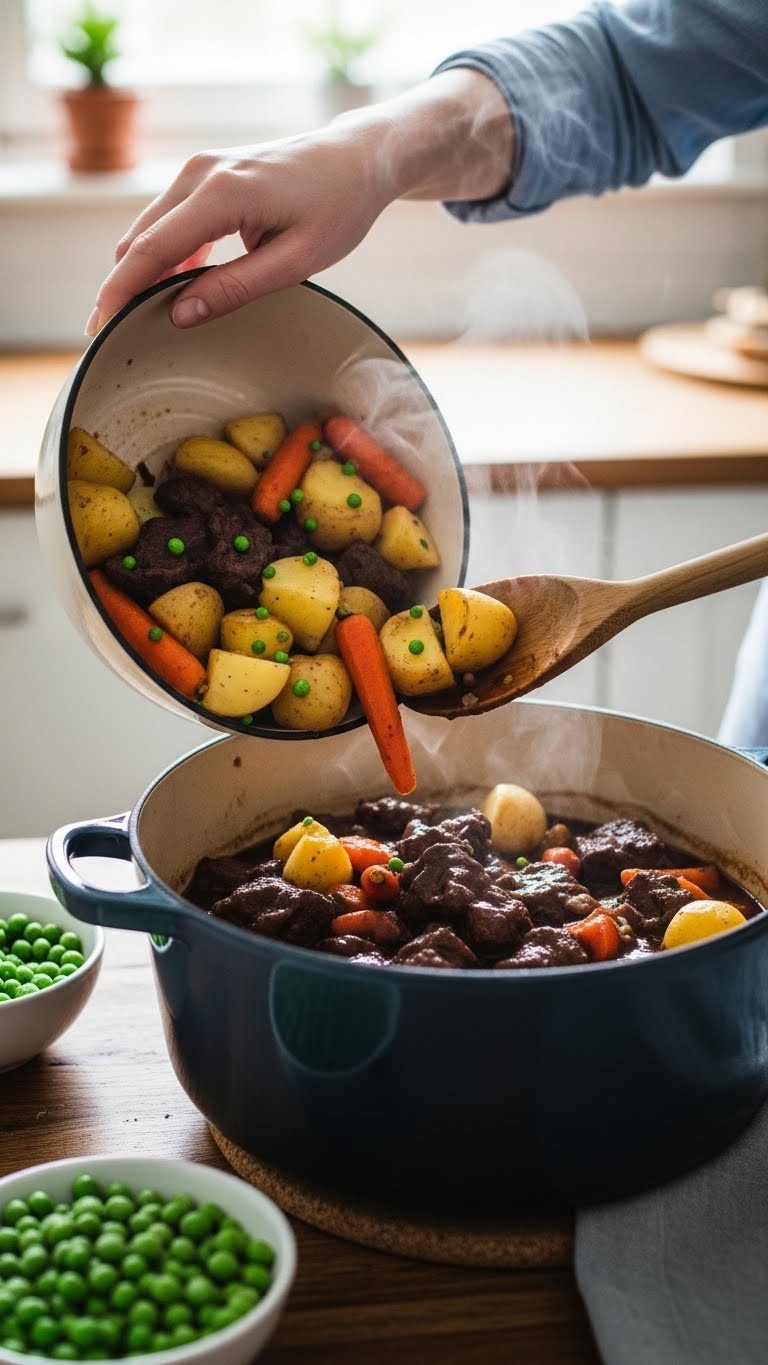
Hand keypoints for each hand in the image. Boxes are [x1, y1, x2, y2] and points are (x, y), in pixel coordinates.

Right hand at [87, 70, 512, 333]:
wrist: (356, 159)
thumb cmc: (337, 208)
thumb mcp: (295, 262)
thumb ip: (235, 289)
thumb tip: (180, 314)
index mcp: (222, 193)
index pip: (153, 249)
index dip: (121, 291)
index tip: (100, 326)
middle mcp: (200, 173)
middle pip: (139, 240)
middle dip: (121, 288)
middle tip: (112, 335)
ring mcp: (200, 169)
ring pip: (149, 230)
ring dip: (140, 272)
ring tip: (134, 318)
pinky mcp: (206, 175)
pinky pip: (169, 221)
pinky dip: (162, 255)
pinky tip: (168, 289)